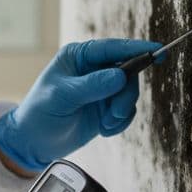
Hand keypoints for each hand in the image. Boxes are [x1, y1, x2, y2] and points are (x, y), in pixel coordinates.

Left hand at [0, 38, 159, 171]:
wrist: (34, 143)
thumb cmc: (39, 113)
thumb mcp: (62, 97)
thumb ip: (91, 86)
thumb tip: (120, 76)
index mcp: (79, 57)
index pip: (112, 48)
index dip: (137, 49)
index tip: (158, 52)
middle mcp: (93, 69)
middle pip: (128, 71)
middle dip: (126, 94)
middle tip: (115, 112)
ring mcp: (101, 89)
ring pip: (130, 93)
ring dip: (122, 111)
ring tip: (106, 123)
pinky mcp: (106, 108)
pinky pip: (127, 111)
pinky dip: (120, 123)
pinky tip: (104, 130)